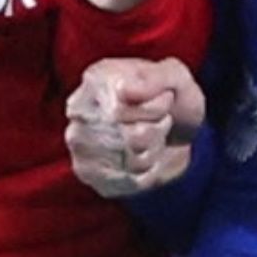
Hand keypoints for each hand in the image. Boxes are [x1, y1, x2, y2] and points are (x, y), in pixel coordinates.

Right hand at [66, 57, 203, 197]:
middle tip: (163, 119)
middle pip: (128, 139)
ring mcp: (81, 148)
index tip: (167, 99)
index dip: (153, 110)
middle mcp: (79, 115)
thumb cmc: (172, 98)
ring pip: (132, 161)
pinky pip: (131, 181)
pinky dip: (150, 171)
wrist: (177, 130)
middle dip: (157, 130)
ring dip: (155, 150)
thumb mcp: (174, 76)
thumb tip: (123, 91)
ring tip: (155, 135)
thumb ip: (154, 78)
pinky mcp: (92, 176)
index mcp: (95, 81)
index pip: (119, 111)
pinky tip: (148, 155)